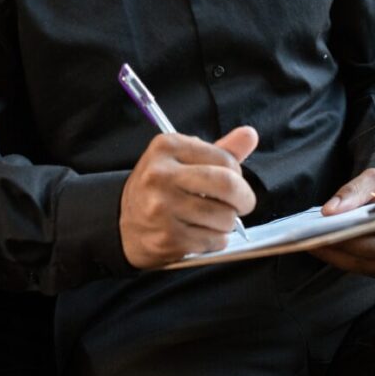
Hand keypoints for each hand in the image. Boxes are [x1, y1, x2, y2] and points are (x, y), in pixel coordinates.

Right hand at [119, 126, 257, 268]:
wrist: (124, 224)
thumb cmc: (162, 188)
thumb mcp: (184, 159)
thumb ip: (220, 149)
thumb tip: (250, 134)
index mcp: (166, 147)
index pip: (224, 159)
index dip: (238, 174)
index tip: (233, 181)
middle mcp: (161, 175)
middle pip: (228, 185)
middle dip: (244, 199)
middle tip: (242, 204)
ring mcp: (162, 208)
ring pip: (225, 217)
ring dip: (228, 223)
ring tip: (212, 219)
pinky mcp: (167, 237)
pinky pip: (213, 241)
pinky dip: (216, 240)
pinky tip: (201, 233)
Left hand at [311, 167, 374, 276]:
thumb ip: (355, 190)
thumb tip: (330, 211)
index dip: (362, 225)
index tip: (333, 221)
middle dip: (345, 242)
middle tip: (316, 235)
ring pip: (366, 263)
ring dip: (337, 254)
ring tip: (311, 242)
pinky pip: (360, 268)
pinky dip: (338, 259)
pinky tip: (319, 248)